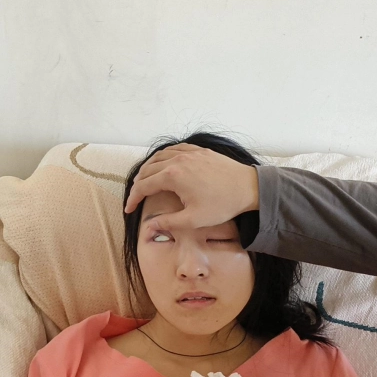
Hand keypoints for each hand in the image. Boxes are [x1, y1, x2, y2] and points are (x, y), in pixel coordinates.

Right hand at [124, 144, 258, 229]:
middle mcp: (177, 160)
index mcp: (172, 176)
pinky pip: (174, 149)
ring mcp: (188, 153)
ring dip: (148, 169)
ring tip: (144, 181)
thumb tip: (149, 227)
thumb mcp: (193, 219)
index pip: (144, 186)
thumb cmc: (222, 204)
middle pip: (148, 170)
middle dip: (138, 184)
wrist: (248, 187)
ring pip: (159, 157)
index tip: (129, 209)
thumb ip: (168, 222)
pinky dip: (163, 157)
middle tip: (135, 198)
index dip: (133, 199)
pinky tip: (163, 164)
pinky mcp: (198, 150)